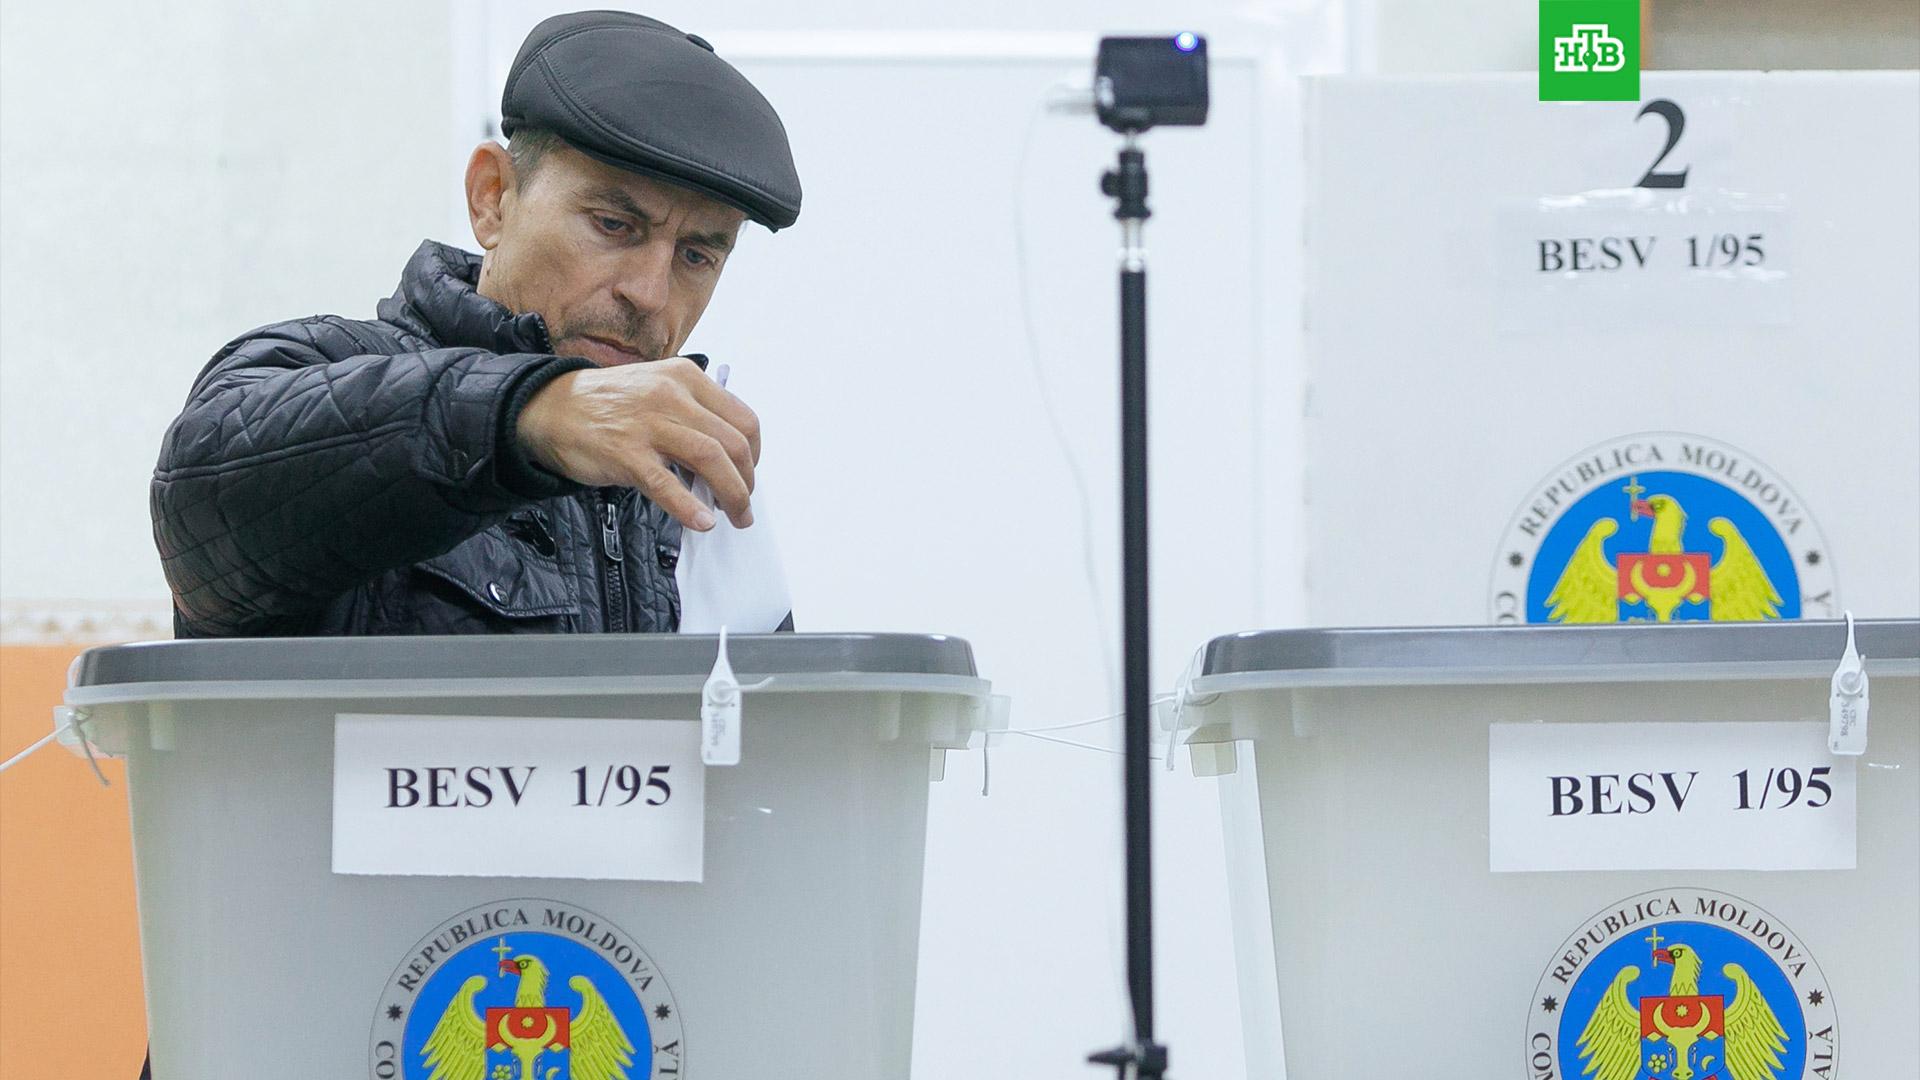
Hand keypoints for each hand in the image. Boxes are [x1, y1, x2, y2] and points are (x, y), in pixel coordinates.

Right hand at [516, 357, 757, 529]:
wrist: (550, 407)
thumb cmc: (607, 404)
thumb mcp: (659, 389)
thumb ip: (694, 416)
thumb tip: (725, 459)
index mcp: (686, 377)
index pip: (743, 418)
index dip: (754, 454)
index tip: (749, 472)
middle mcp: (672, 395)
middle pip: (733, 443)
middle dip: (746, 481)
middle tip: (743, 504)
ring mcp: (649, 423)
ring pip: (710, 460)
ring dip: (731, 496)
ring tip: (733, 516)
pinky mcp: (625, 452)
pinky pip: (667, 484)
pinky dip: (690, 507)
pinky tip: (701, 521)